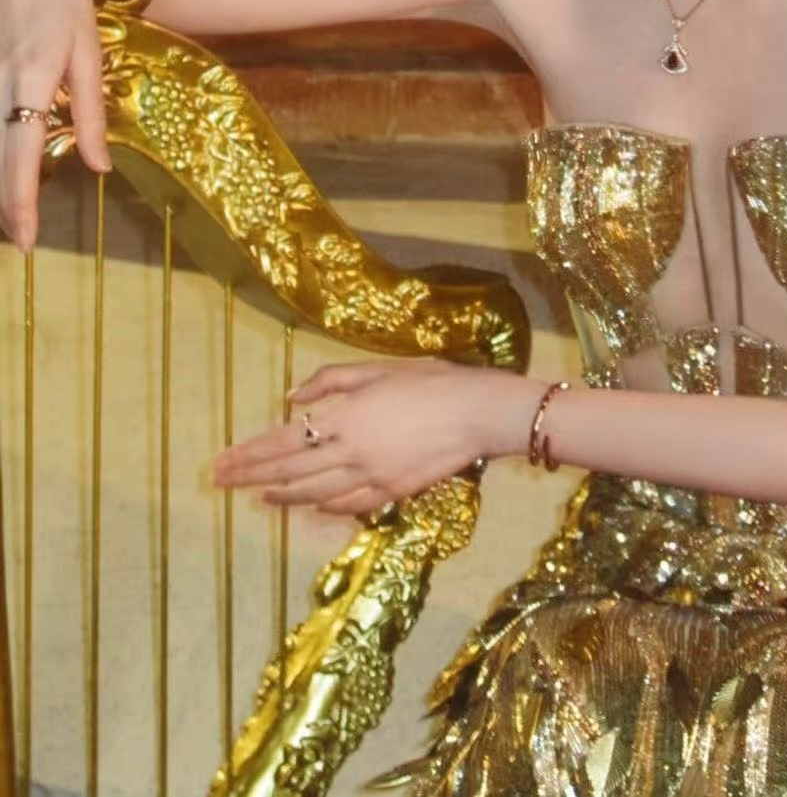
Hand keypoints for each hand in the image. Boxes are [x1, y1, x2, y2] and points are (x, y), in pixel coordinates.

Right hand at [0, 0, 110, 250]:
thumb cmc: (64, 1)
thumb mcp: (89, 53)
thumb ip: (89, 112)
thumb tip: (99, 168)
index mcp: (32, 77)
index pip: (22, 156)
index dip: (22, 203)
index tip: (26, 241)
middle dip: (5, 203)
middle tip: (19, 236)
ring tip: (13, 210)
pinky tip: (5, 164)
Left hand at [212, 358, 543, 516]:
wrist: (476, 412)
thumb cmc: (430, 381)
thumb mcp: (378, 369)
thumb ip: (332, 380)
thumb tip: (293, 396)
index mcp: (344, 419)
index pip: (282, 441)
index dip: (249, 454)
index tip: (221, 462)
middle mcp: (350, 453)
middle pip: (289, 471)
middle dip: (251, 477)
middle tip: (221, 484)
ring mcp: (371, 477)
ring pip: (314, 493)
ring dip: (282, 496)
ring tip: (259, 497)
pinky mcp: (392, 491)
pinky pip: (347, 504)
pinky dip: (322, 506)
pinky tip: (310, 505)